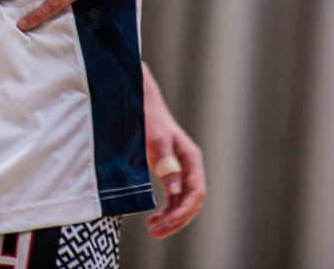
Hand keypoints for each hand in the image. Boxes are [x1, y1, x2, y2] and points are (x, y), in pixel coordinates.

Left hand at [142, 65, 205, 237]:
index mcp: (191, 159)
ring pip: (181, 203)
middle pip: (191, 202)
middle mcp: (188, 167)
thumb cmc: (147, 117)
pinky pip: (172, 198)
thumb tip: (175, 191)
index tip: (168, 220)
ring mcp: (179, 171)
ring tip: (154, 231)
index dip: (185, 209)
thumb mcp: (155, 140)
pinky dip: (165, 210)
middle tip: (156, 232)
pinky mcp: (167, 172)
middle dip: (177, 220)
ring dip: (170, 219)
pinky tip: (154, 219)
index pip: (196, 191)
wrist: (137, 101)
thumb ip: (166, 164)